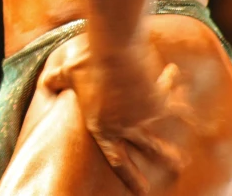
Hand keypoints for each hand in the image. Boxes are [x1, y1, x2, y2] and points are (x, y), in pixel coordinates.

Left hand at [59, 41, 196, 194]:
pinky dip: (176, 92)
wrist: (114, 50)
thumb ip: (56, 82)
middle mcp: (125, 127)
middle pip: (149, 149)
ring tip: (187, 146)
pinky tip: (181, 87)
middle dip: (165, 160)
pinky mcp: (160, 102)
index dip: (129, 175)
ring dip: (176, 135)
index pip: (117, 160)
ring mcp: (144, 117)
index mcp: (102, 127)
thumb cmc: (87, 62)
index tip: (140, 189)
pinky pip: (173, 102)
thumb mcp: (67, 73)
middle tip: (177, 167)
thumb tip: (44, 83)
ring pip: (165, 129)